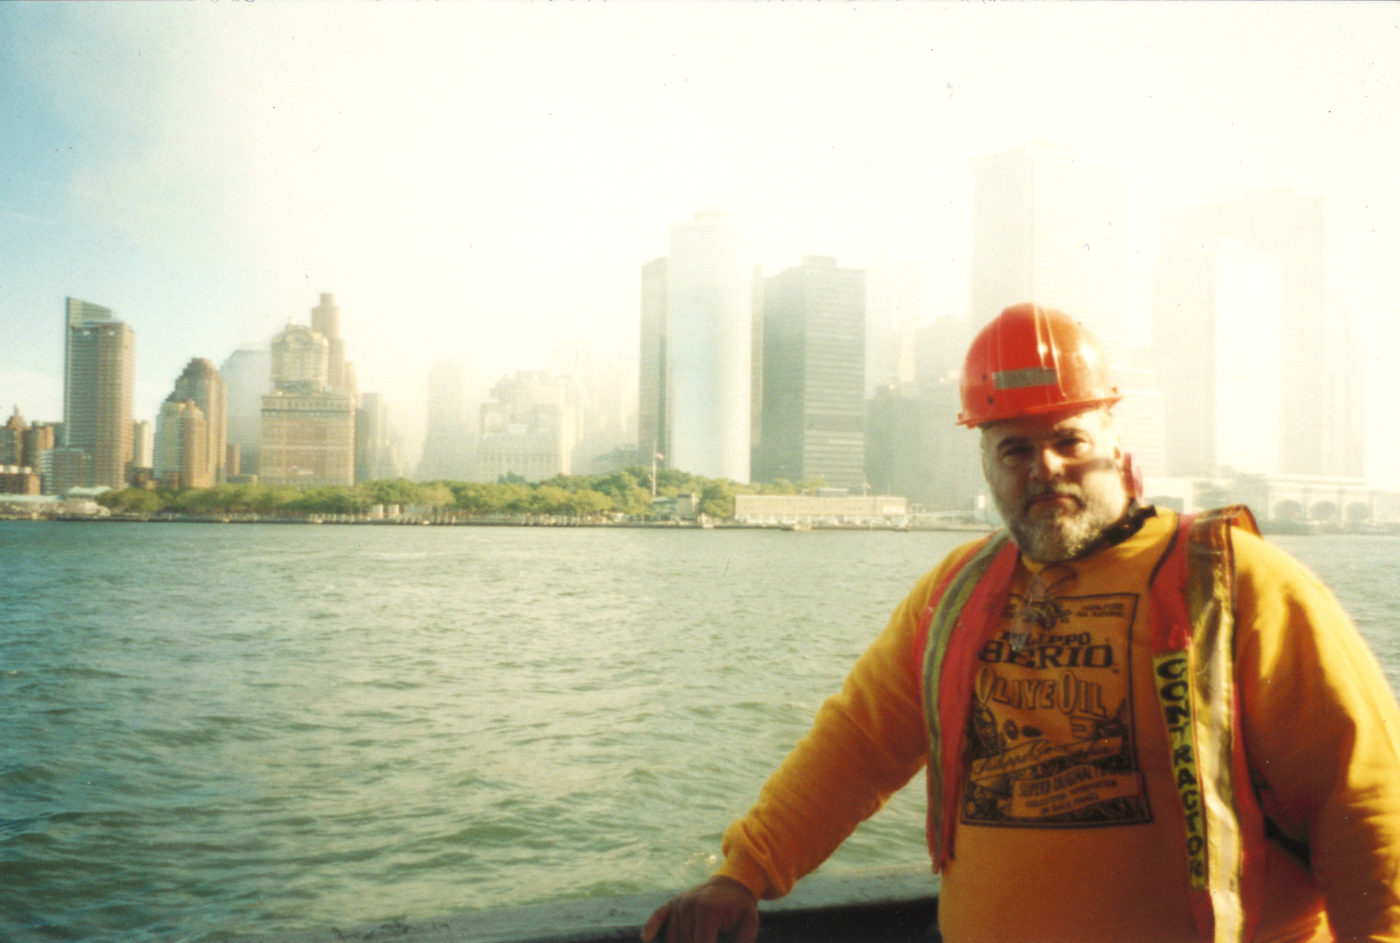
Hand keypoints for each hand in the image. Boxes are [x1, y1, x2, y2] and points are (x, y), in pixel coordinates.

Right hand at [640, 876, 758, 942]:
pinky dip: (651, 928)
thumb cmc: (742, 909)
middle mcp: (689, 905)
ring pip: (672, 939)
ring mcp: (679, 903)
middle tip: (713, 938)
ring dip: (682, 942)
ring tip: (702, 935)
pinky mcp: (672, 903)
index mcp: (707, 911)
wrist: (732, 884)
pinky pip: (658, 917)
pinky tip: (646, 939)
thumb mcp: (749, 926)